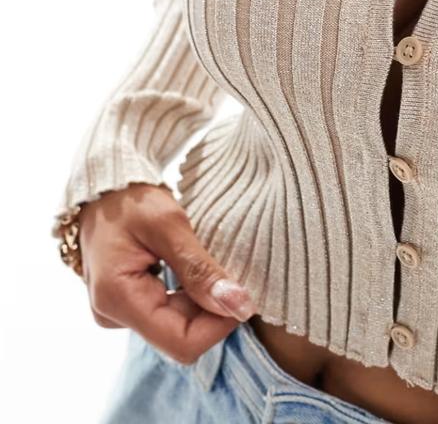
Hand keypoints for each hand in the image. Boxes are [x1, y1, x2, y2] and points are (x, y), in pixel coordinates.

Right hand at [77, 182, 256, 363]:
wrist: (102, 189)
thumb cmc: (131, 200)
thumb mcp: (169, 226)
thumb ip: (200, 269)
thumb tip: (239, 307)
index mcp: (118, 299)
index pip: (181, 343)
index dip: (218, 324)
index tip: (239, 291)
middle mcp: (114, 315)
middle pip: (180, 336)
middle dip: (210, 310)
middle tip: (224, 269)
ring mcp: (119, 312)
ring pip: (177, 326)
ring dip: (200, 301)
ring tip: (203, 264)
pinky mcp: (127, 304)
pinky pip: (167, 313)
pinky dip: (187, 296)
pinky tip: (190, 270)